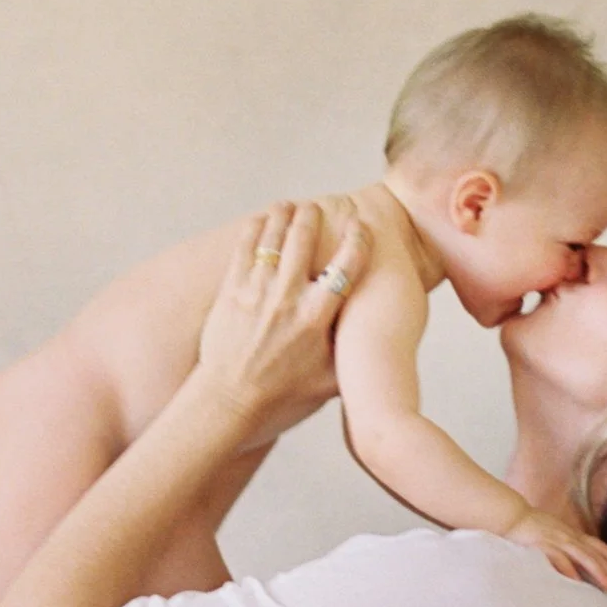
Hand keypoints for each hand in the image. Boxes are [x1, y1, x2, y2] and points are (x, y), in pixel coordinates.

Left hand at [190, 199, 367, 446]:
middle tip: (317, 208)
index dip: (357, 240)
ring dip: (283, 215)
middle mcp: (287, 298)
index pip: (346, 266)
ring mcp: (257, 291)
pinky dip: (255, 229)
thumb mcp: (328, 381)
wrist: (230, 400)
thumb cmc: (282, 394)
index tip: (360, 227)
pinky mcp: (232, 290)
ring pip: (272, 237)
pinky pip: (245, 247)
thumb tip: (376, 343)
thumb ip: (352, 356)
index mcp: (316, 318)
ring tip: (291, 206)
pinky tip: (262, 220)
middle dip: (312, 216)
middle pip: (303, 238)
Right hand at [505, 502, 606, 592]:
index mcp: (572, 535)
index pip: (599, 546)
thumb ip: (567, 548)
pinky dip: (568, 569)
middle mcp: (569, 537)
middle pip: (596, 554)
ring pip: (583, 556)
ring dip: (598, 571)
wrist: (510, 516)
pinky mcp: (542, 545)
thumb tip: (578, 565)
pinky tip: (576, 582)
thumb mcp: (555, 536)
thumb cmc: (530, 529)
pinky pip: (558, 558)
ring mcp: (557, 540)